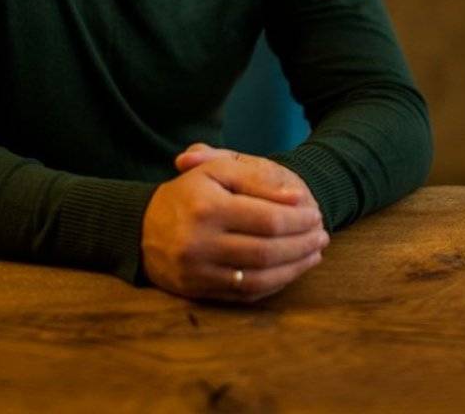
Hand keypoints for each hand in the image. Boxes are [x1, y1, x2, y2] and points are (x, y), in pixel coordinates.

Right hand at [142, 151, 327, 302]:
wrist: (142, 227)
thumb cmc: (189, 192)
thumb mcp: (216, 171)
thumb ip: (256, 179)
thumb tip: (295, 198)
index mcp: (208, 208)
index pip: (269, 219)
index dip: (299, 220)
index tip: (317, 214)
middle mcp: (200, 242)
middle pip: (268, 251)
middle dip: (303, 244)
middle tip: (323, 234)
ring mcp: (198, 271)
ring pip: (260, 276)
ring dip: (295, 267)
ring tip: (315, 253)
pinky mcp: (198, 291)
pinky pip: (245, 293)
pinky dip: (274, 283)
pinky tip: (291, 270)